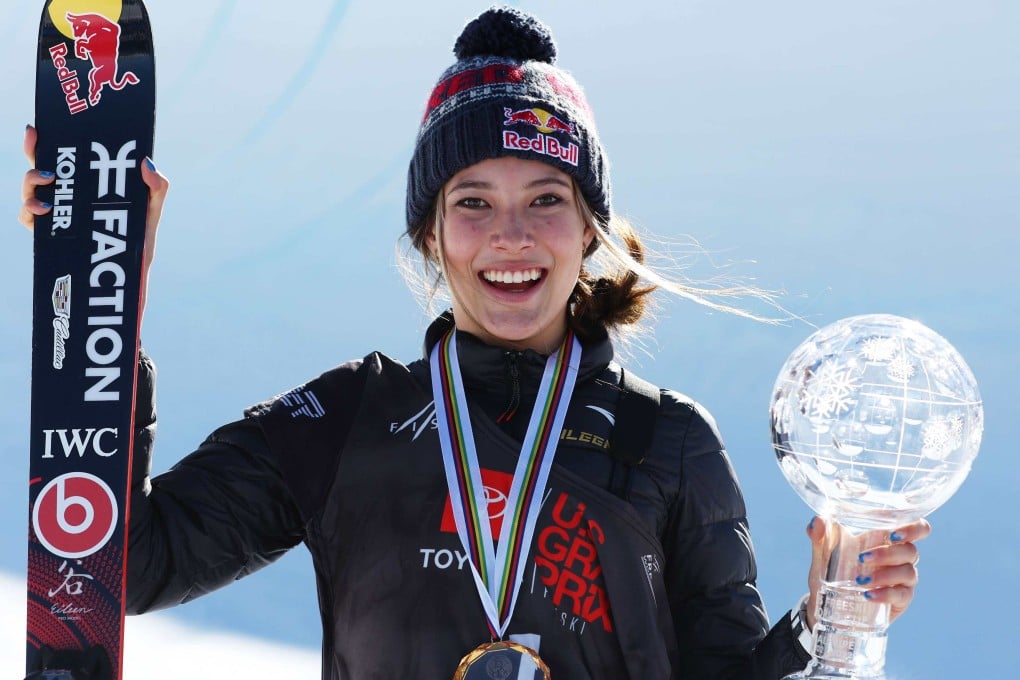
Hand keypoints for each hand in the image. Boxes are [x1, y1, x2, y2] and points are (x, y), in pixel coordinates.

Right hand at [19, 124, 168, 313]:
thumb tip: (146, 160)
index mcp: (88, 184)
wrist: (131, 275)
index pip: (64, 157)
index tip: (37, 128)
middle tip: (44, 154)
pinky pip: (28, 220)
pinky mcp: (50, 236)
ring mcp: (57, 215)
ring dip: (31, 182)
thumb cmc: (141, 238)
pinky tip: (44, 211)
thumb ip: (157, 187)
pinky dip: (29, 212)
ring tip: (48, 181)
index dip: (46, 140)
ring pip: (30, 191)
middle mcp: (68, 196)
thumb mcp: (152, 209)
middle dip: (33, 154)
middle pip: (40, 168)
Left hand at [805, 516, 930, 628]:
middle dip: (888, 553)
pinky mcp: (901, 599)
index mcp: (885, 538)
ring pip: (908, 572)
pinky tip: (869, 595)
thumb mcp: (823, 553)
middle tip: (862, 557)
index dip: (913, 528)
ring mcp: (902, 579)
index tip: (892, 533)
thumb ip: (820, 536)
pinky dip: (885, 594)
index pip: (916, 527)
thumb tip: (818, 522)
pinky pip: (901, 595)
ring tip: (859, 581)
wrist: (827, 604)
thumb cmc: (832, 571)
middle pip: (911, 550)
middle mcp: (899, 557)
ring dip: (884, 575)